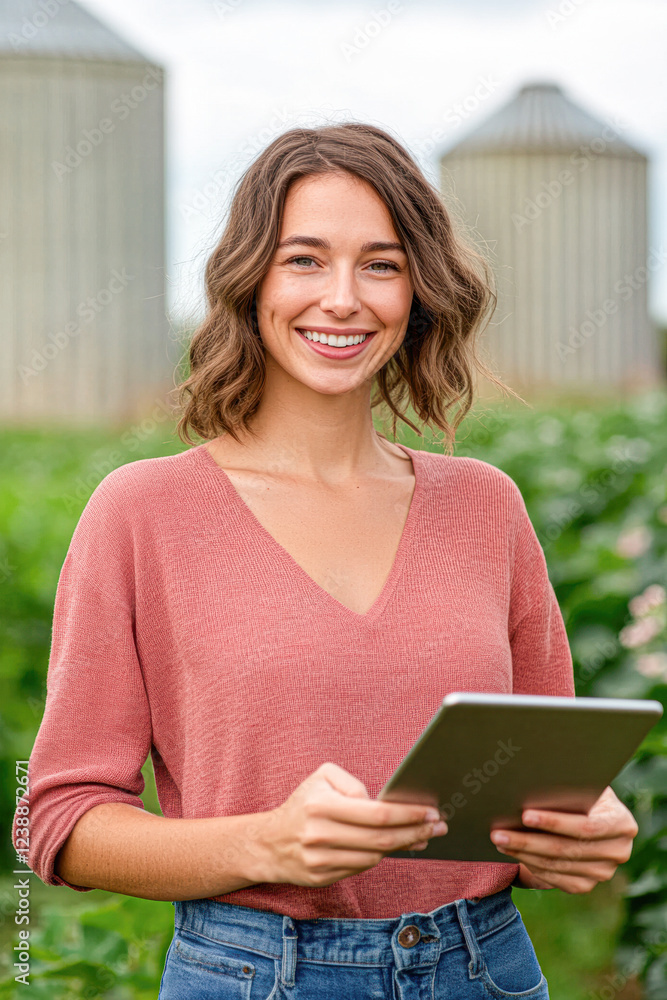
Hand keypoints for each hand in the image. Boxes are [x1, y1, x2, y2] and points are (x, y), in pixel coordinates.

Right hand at [244, 762, 447, 887]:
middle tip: (438, 826)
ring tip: (423, 836)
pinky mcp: (323, 878)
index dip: (408, 814)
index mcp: (322, 806)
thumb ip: (353, 784)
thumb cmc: (303, 804)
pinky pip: (362, 867)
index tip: (430, 811)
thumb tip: (380, 803)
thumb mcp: (321, 778)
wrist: (269, 843)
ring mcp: (321, 860)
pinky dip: (382, 856)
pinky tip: (396, 847)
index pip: (376, 814)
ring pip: (375, 855)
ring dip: (404, 846)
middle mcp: (320, 834)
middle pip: (381, 838)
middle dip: (415, 832)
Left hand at [489, 786, 638, 892]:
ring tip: (499, 841)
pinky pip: (554, 878)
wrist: (588, 813)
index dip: (555, 822)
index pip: (587, 826)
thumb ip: (567, 788)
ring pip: (557, 865)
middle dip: (528, 841)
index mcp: (622, 823)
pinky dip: (531, 865)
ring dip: (524, 854)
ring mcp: (603, 872)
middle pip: (567, 849)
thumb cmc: (580, 791)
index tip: (525, 815)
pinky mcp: (585, 884)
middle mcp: (618, 852)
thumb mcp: (581, 784)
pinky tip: (513, 853)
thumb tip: (531, 785)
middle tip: (498, 832)